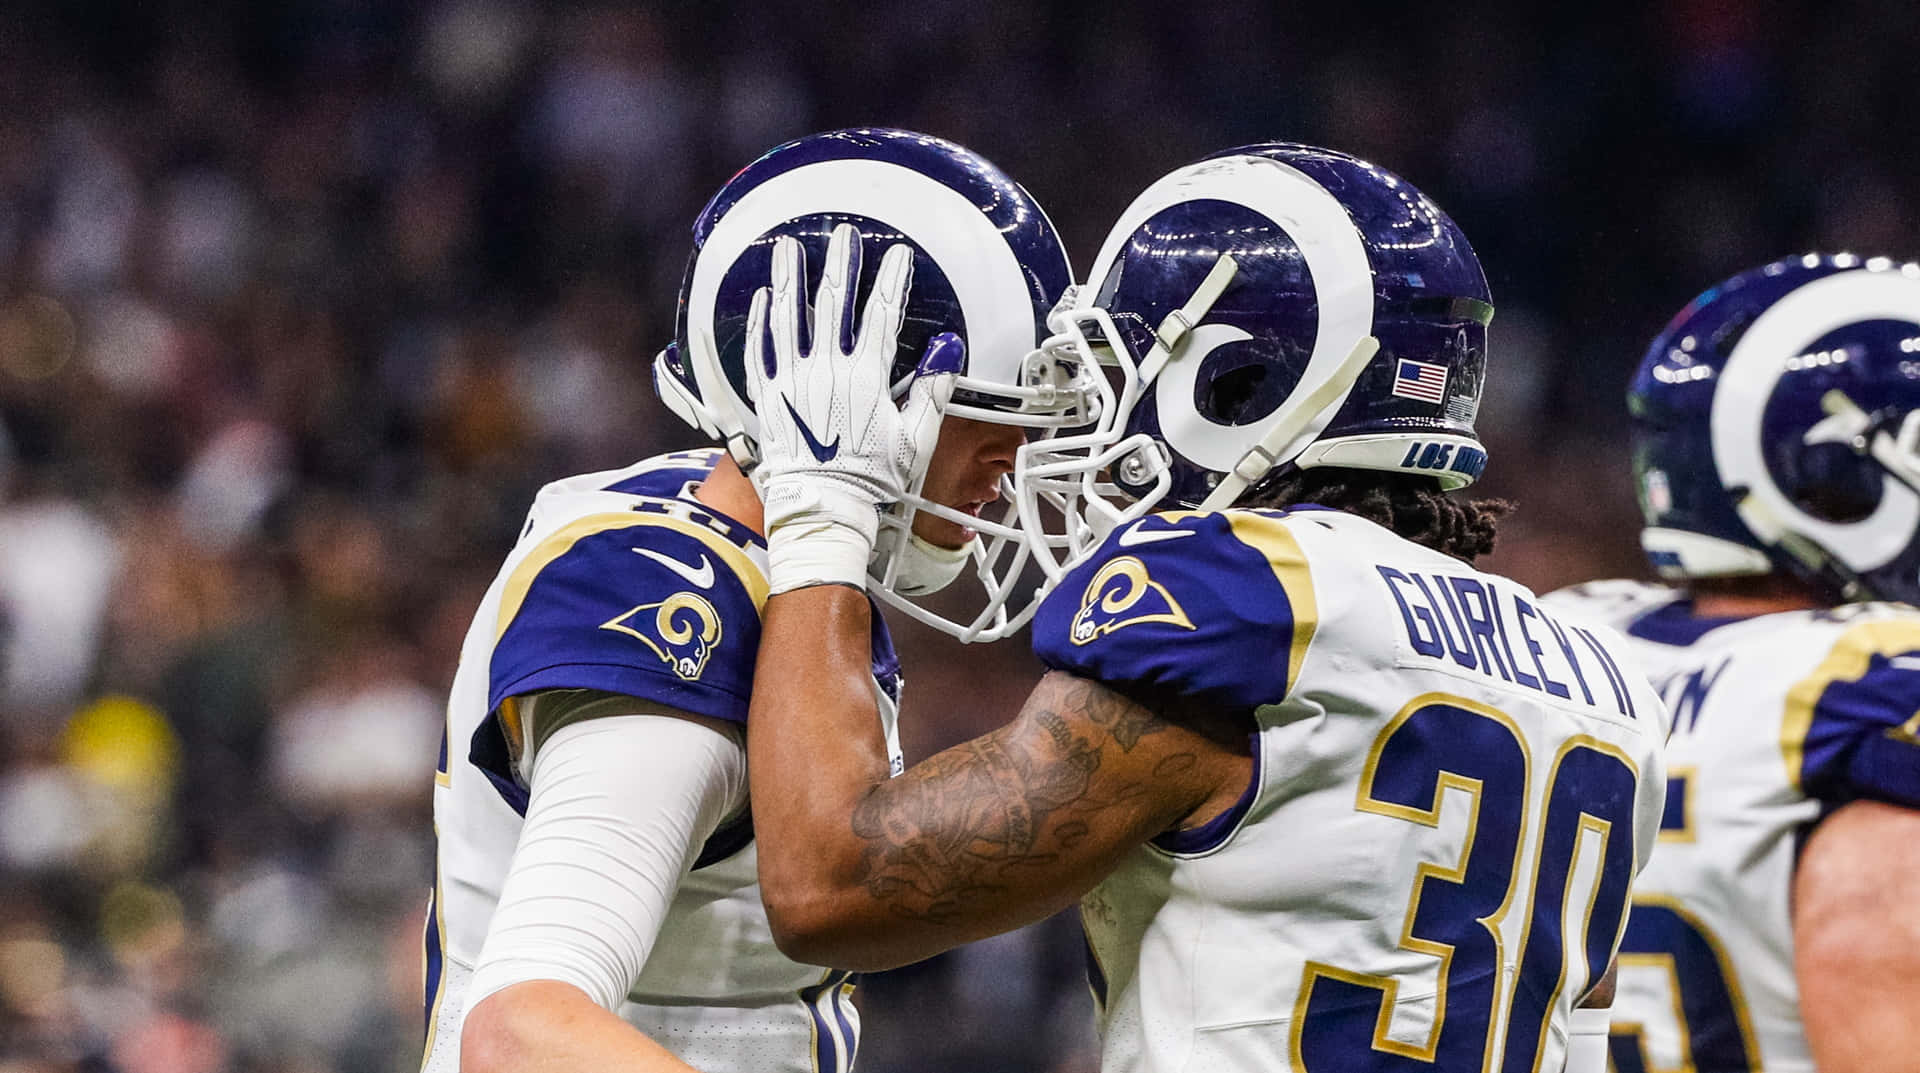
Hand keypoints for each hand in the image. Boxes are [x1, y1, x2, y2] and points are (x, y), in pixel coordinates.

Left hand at [745, 223, 961, 591]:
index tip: (898, 255)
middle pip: (835, 304)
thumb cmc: (872, 478)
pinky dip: (761, 321)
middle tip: (846, 233)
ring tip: (790, 247)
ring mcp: (793, 380)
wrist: (824, 508)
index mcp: (865, 378)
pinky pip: (761, 350)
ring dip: (791, 278)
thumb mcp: (914, 438)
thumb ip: (932, 390)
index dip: (891, 281)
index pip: (881, 316)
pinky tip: (764, 298)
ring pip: (790, 318)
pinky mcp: (768, 396)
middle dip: (843, 264)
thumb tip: (949, 349)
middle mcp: (826, 371)